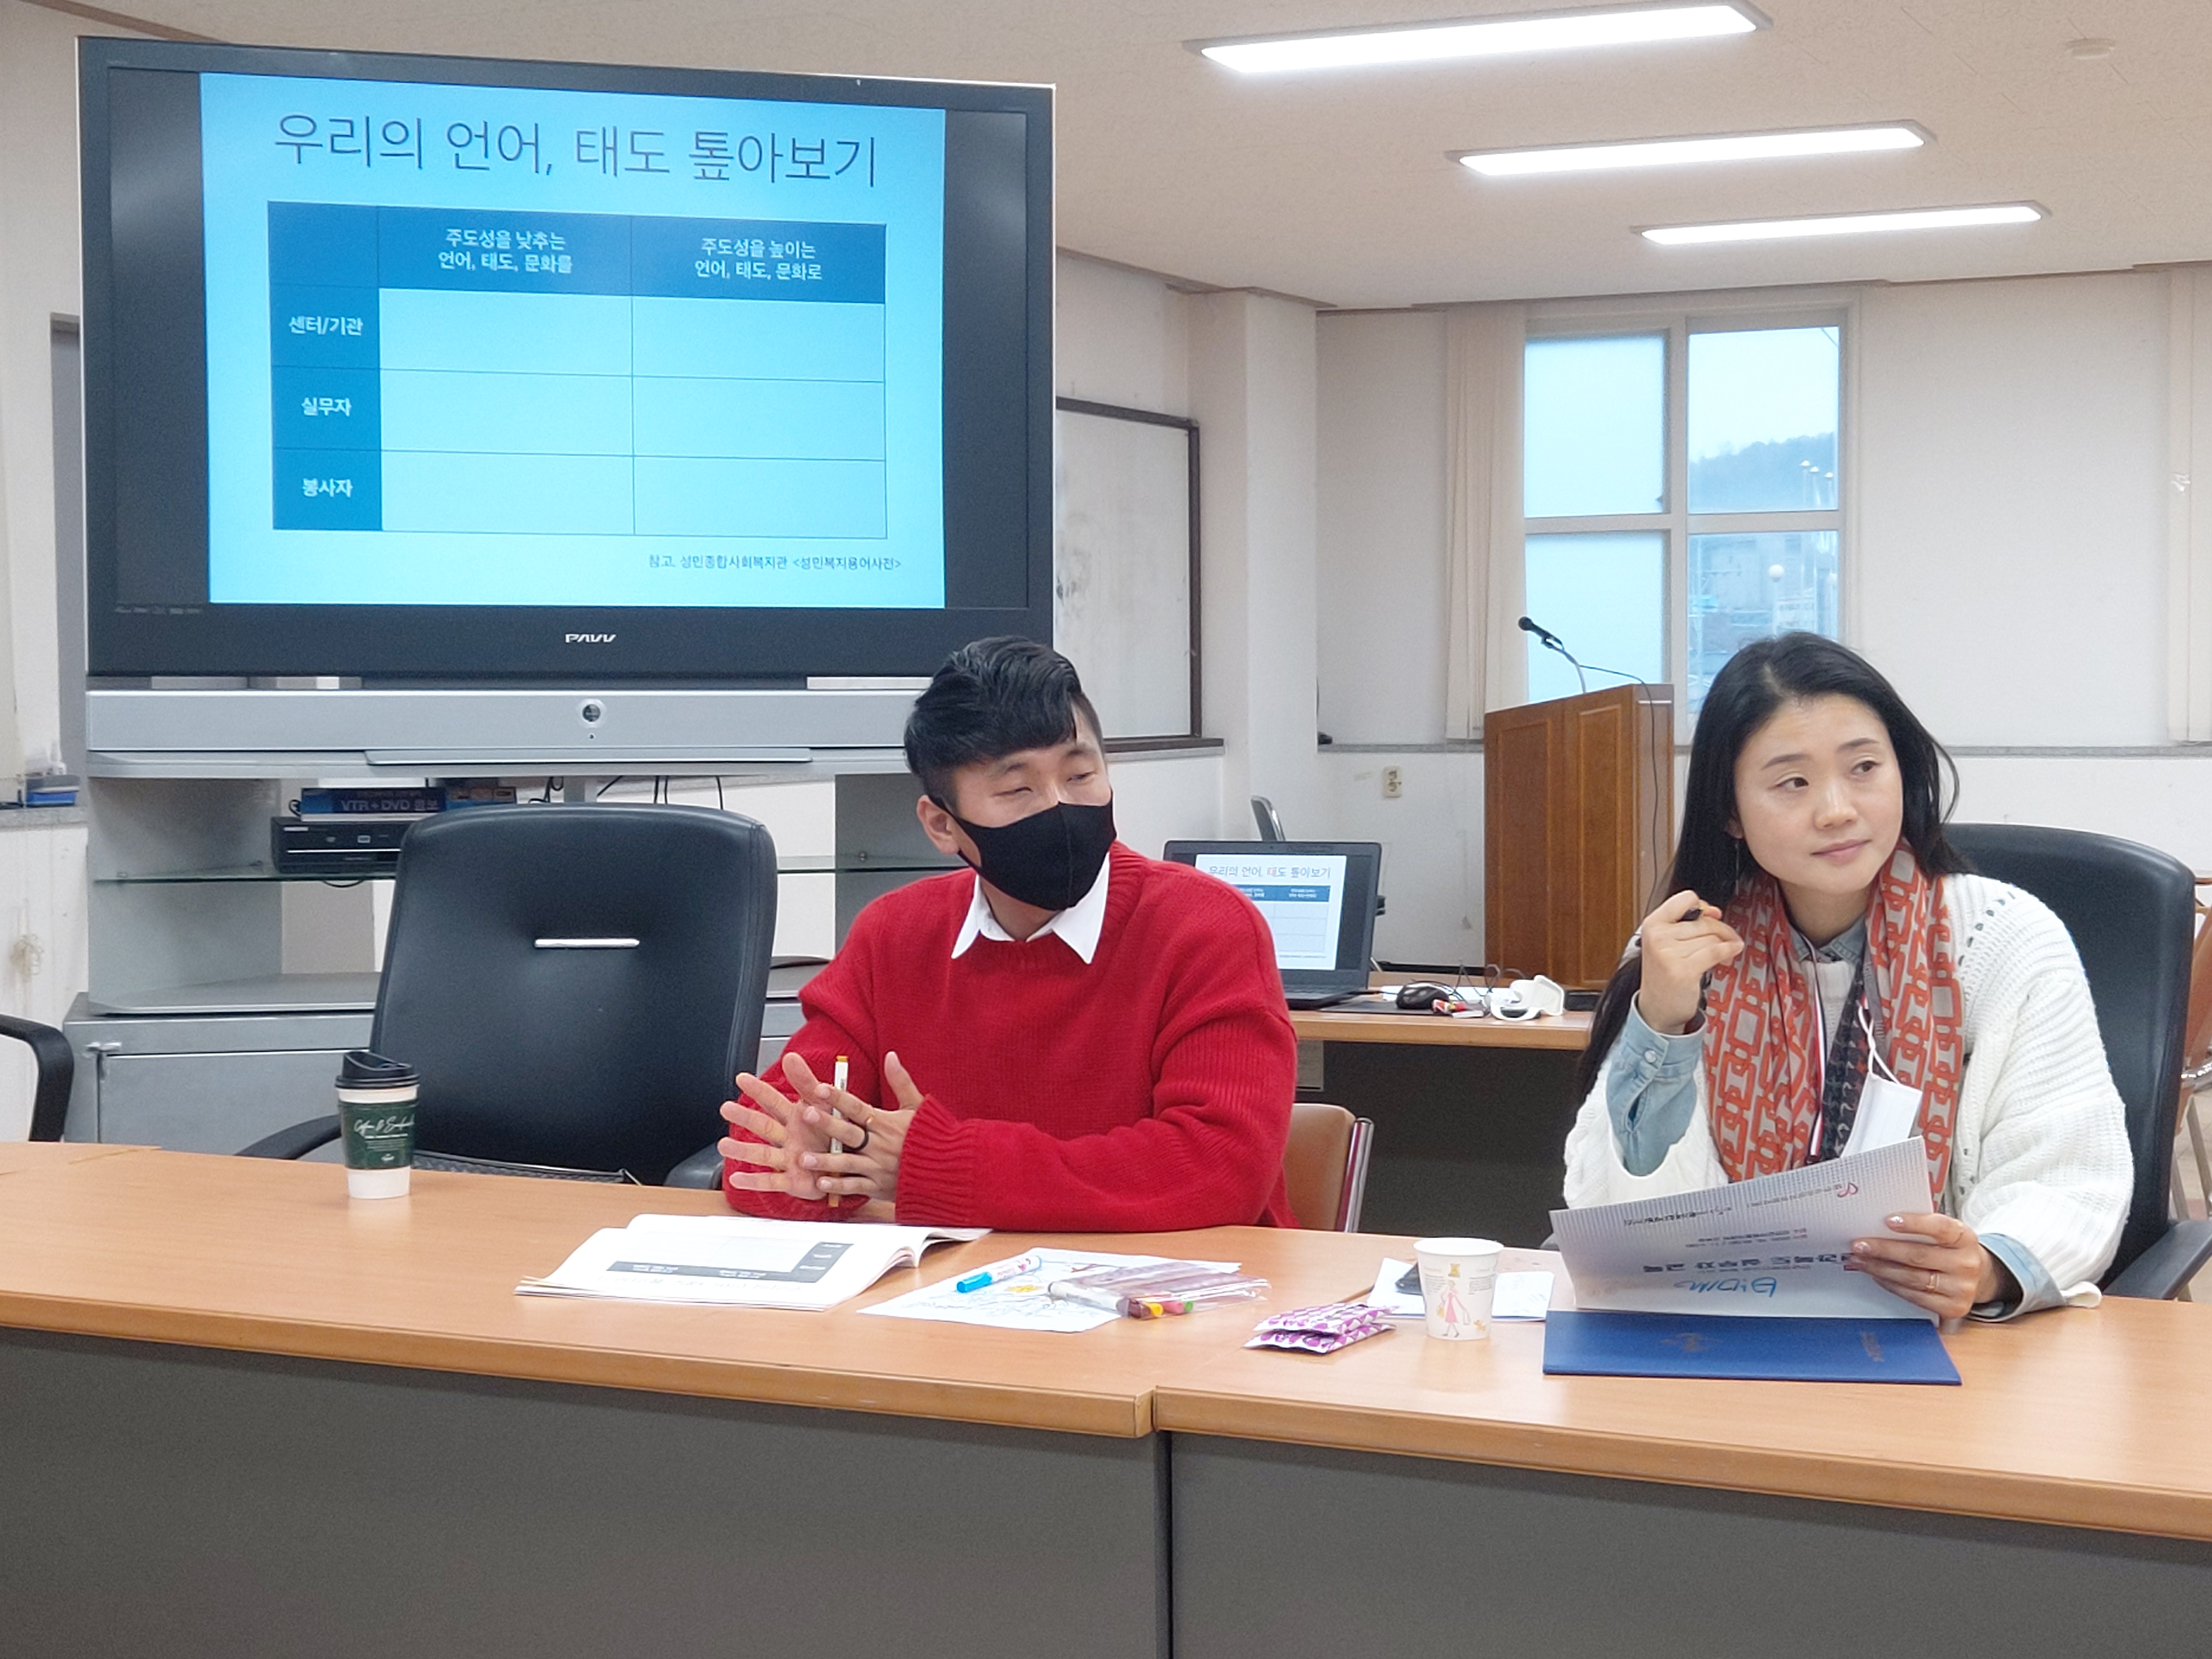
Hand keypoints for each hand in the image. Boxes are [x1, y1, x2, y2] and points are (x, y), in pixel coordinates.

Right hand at [718, 1050, 864, 1204]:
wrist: (850, 1165)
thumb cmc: (834, 1134)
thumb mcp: (826, 1104)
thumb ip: (808, 1083)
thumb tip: (791, 1057)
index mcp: (796, 1117)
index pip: (774, 1101)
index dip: (759, 1089)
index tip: (742, 1078)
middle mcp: (788, 1138)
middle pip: (763, 1126)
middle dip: (745, 1117)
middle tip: (726, 1108)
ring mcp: (788, 1159)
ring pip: (762, 1153)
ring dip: (742, 1150)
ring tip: (723, 1144)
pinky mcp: (792, 1181)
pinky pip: (772, 1182)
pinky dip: (754, 1182)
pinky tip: (736, 1178)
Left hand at [796, 1050, 924, 1209]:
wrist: (951, 1168)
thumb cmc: (932, 1135)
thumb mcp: (917, 1106)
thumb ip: (900, 1081)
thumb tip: (891, 1056)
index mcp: (886, 1123)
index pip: (857, 1107)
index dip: (838, 1097)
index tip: (820, 1088)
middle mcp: (880, 1144)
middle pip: (849, 1132)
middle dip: (827, 1123)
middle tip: (807, 1115)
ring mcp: (879, 1167)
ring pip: (848, 1162)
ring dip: (825, 1160)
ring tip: (803, 1158)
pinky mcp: (879, 1186)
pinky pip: (857, 1187)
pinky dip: (839, 1186)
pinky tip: (822, 1183)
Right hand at [1634, 889, 1743, 1033]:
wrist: (1657, 1009)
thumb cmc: (1665, 974)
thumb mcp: (1667, 943)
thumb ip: (1687, 923)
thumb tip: (1715, 911)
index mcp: (1652, 924)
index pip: (1685, 898)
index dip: (1703, 906)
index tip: (1710, 917)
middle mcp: (1658, 936)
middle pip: (1704, 921)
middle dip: (1721, 930)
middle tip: (1727, 940)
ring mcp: (1668, 954)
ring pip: (1711, 937)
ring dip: (1725, 945)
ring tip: (1725, 956)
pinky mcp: (1683, 970)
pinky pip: (1715, 951)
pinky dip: (1729, 951)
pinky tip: (1732, 954)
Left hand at [1847, 1212, 2003, 1321]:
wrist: (1978, 1276)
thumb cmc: (1952, 1249)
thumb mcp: (1946, 1233)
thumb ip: (1922, 1228)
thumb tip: (1880, 1225)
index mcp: (1964, 1238)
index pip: (1940, 1228)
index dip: (1914, 1224)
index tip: (1888, 1220)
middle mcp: (1966, 1264)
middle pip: (1918, 1256)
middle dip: (1883, 1250)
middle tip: (1859, 1245)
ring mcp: (1961, 1288)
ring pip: (1912, 1278)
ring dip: (1880, 1269)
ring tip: (1860, 1260)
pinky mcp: (1952, 1307)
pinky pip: (1914, 1296)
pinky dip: (1891, 1285)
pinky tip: (1877, 1275)